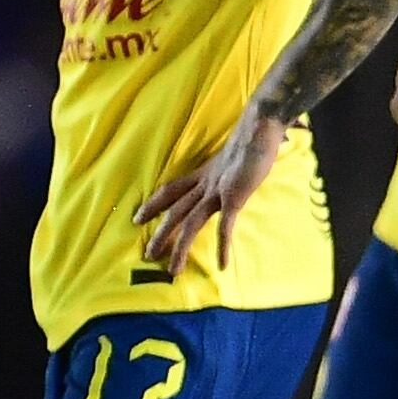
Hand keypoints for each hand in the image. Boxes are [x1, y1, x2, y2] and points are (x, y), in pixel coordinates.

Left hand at [137, 109, 292, 275]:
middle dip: (160, 234)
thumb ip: (232, 167)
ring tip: (173, 270)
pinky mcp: (233, 197)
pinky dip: (222, 246)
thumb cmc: (252, 139)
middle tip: (147, 255)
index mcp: (203, 175)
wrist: (259, 128)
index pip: (171, 191)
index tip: (138, 217)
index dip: (153, 204)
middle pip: (174, 211)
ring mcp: (217, 191)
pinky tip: (222, 265)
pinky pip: (225, 227)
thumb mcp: (234, 157)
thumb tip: (239, 168)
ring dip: (180, 248)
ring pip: (190, 223)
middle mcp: (205, 184)